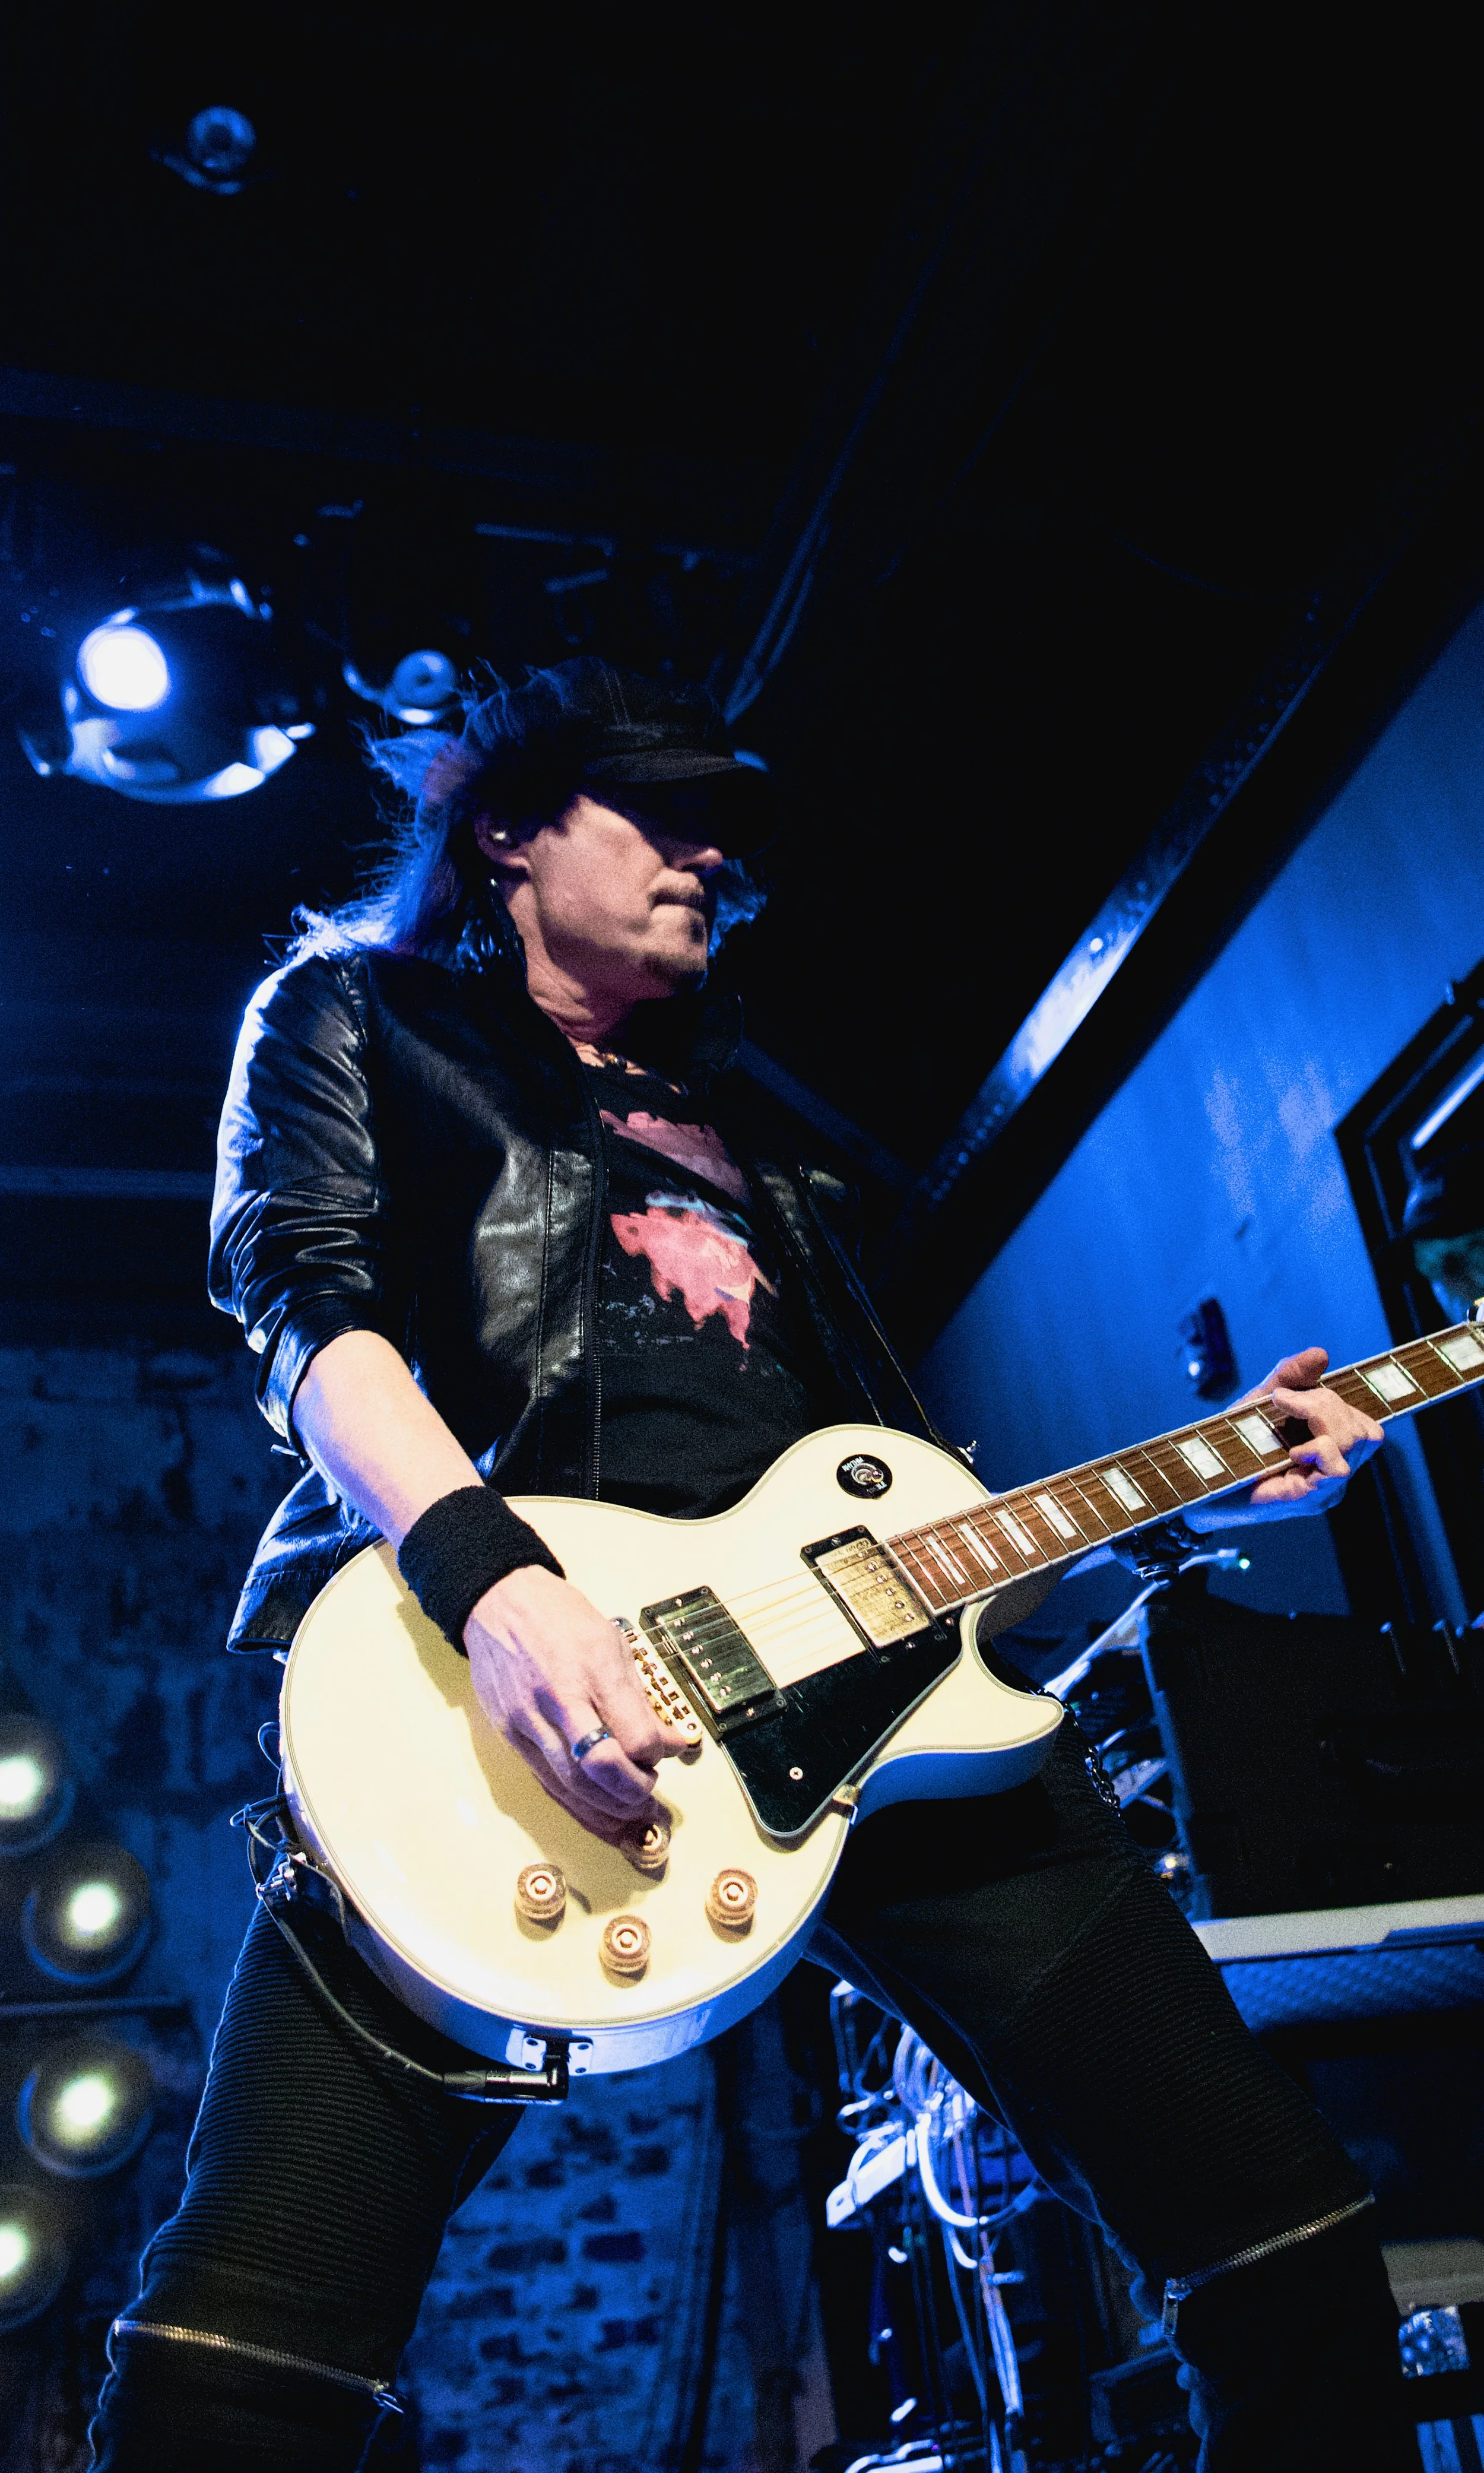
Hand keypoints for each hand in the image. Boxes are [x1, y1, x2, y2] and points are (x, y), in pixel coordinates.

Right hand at [463, 1564, 675, 1839]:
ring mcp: (528, 1721)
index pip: (634, 1735)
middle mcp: (557, 1699)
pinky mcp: (509, 1736)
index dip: (658, 1754)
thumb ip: (639, 1699)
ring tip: (634, 1820)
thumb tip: (671, 1743)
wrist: (497, 1602)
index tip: (669, 1750)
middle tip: (653, 1794)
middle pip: (599, 1769)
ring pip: (570, 1787)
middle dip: (634, 1792)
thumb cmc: (561, 1618)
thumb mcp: (612, 1642)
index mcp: (592, 1667)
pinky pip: (546, 1783)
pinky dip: (577, 1807)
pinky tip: (600, 1818)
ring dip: (608, 1812)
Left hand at [1186, 1346, 1383, 1526]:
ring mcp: (1326, 1490)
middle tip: (1282, 1405)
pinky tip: (1291, 1452)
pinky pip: (1338, 1469)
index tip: (1283, 1398)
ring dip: (1322, 1419)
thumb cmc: (1230, 1447)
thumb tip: (1321, 1353)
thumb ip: (1290, 1378)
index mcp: (1329, 1450)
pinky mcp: (1309, 1501)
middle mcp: (1334, 1473)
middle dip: (1325, 1405)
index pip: (1365, 1423)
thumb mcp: (1259, 1404)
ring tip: (1285, 1426)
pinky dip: (1318, 1449)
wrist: (1196, 1486)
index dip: (1333, 1401)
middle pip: (1365, 1430)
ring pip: (1358, 1443)